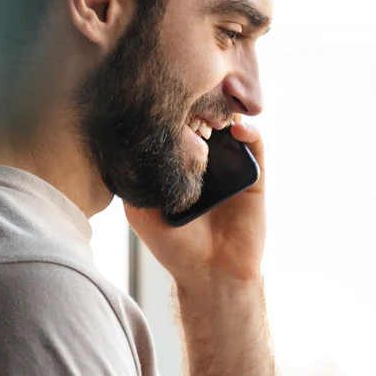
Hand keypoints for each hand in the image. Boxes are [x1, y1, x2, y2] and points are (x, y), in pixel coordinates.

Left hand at [124, 116, 267, 288]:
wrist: (212, 272)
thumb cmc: (174, 246)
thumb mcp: (140, 211)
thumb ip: (132, 181)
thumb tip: (121, 144)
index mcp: (179, 164)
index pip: (176, 125)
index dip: (170, 109)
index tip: (162, 103)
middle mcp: (205, 160)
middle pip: (203, 118)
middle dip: (196, 104)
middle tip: (188, 102)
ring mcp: (230, 164)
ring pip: (229, 124)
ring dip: (222, 112)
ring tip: (210, 114)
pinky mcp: (254, 174)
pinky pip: (255, 144)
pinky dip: (248, 131)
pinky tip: (237, 130)